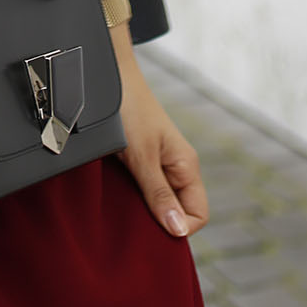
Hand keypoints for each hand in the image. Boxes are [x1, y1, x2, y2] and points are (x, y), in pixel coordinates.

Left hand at [110, 31, 208, 239]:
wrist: (108, 74)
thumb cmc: (129, 109)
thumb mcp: (142, 155)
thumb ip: (159, 193)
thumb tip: (178, 232)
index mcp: (186, 166)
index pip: (198, 214)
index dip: (180, 228)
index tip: (153, 229)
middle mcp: (176, 167)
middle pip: (178, 211)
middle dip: (160, 223)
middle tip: (133, 224)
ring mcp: (157, 163)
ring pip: (159, 201)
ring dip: (143, 210)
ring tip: (121, 209)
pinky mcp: (139, 159)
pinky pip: (143, 189)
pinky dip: (132, 197)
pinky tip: (114, 196)